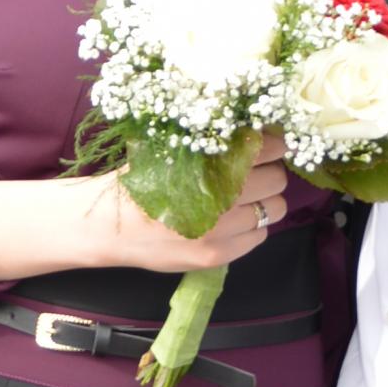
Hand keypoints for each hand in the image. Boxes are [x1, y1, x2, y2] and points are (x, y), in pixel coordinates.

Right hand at [97, 129, 288, 273]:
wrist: (110, 223)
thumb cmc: (142, 179)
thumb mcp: (173, 148)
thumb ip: (213, 141)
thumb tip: (259, 131)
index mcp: (209, 160)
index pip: (268, 147)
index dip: (273, 144)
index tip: (268, 143)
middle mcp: (219, 195)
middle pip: (277, 179)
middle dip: (269, 172)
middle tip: (254, 173)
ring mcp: (220, 230)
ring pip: (274, 210)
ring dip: (265, 202)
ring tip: (244, 200)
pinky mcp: (217, 255)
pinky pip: (259, 237)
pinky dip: (252, 228)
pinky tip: (232, 222)